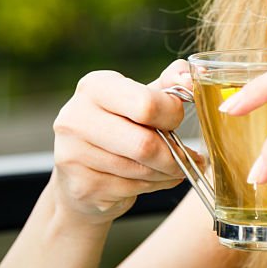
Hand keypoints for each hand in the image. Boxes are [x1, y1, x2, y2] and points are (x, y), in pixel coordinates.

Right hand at [50, 60, 205, 224]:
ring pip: (142, 170)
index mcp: (95, 87)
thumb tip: (192, 78)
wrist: (80, 170)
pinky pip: (133, 189)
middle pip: (144, 144)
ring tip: (175, 168)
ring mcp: (74, 154)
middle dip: (175, 154)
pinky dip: (155, 185)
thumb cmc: (119, 125)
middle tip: (188, 155)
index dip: (172, 114)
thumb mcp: (140, 96)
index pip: (145, 104)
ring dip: (168, 172)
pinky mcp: (81, 186)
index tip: (178, 119)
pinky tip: (155, 178)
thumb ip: (169, 83)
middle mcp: (77, 118)